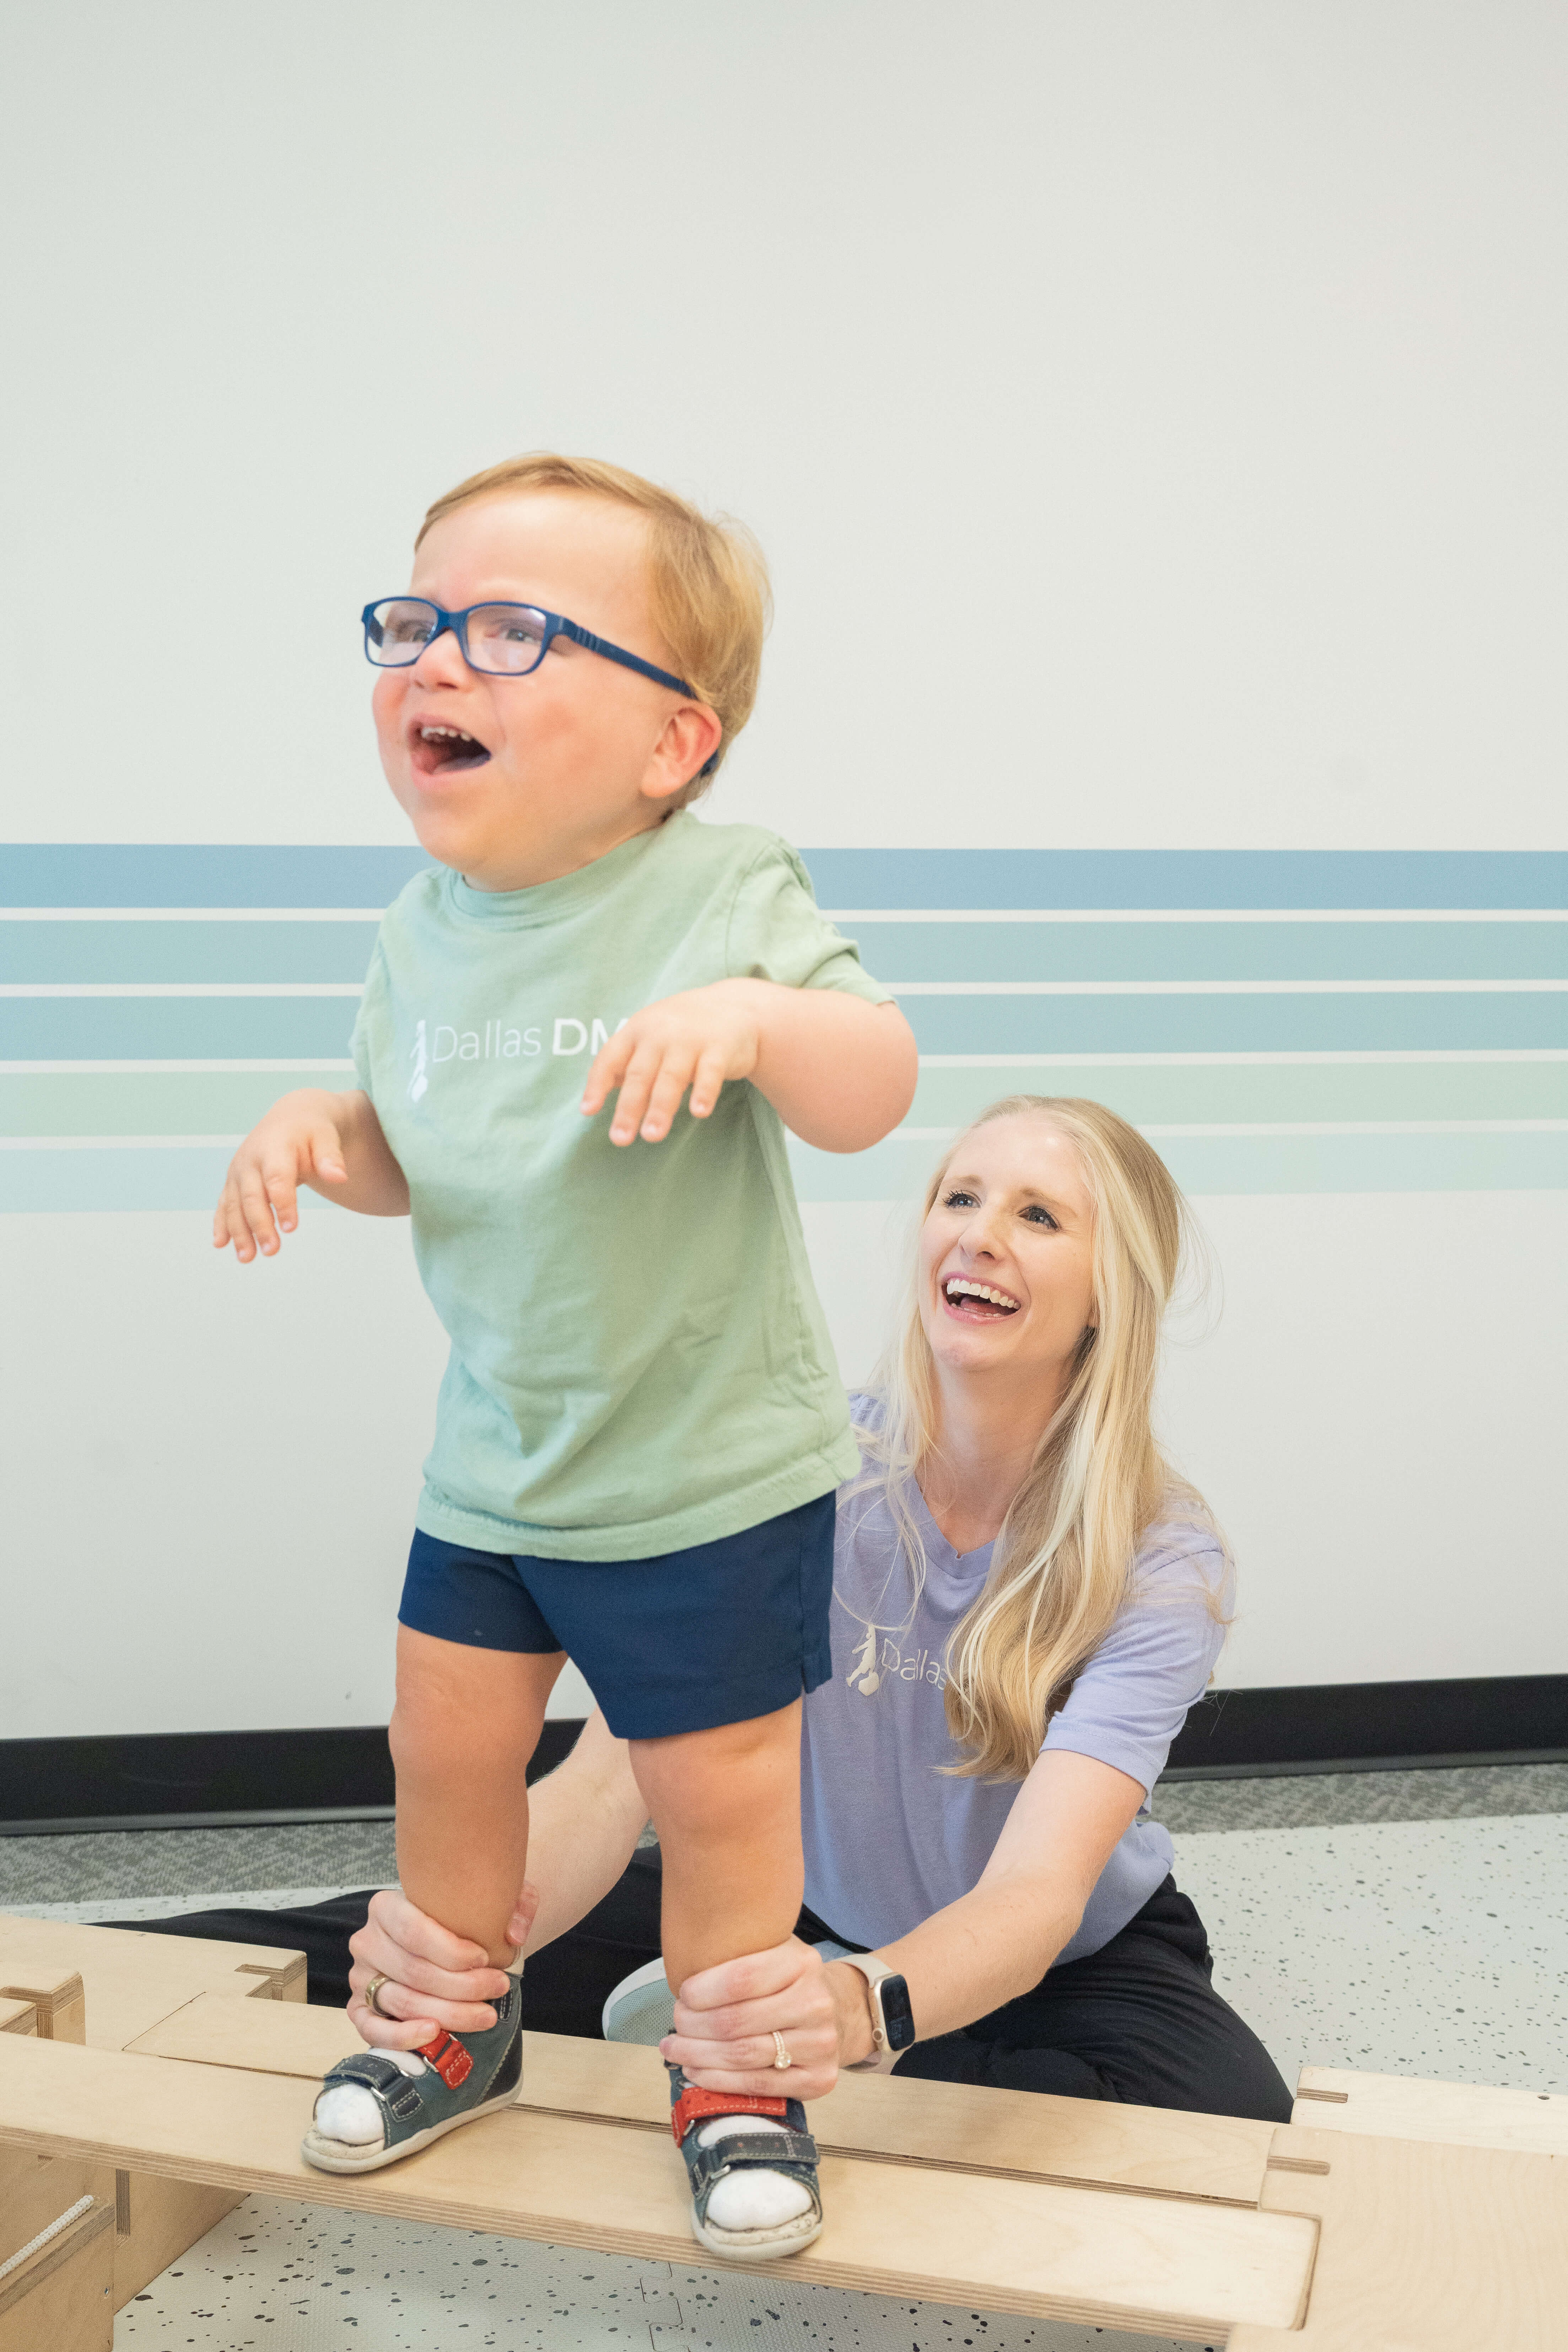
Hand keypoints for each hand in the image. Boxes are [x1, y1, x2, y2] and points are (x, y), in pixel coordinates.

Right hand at [212, 1090, 350, 1259]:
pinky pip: (225, 1204)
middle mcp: (251, 1160)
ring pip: (235, 1205)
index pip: (277, 1179)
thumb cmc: (311, 1131)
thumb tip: (339, 1177)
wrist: (290, 1119)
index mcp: (274, 1147)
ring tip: (248, 1258)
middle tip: (272, 1250)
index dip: (283, 1203)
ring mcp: (239, 1172)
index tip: (291, 1228)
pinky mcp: (233, 1182)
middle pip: (252, 1197)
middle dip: (260, 1225)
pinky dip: (222, 1224)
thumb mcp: (325, 1137)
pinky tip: (221, 1244)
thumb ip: (330, 1157)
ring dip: (239, 1232)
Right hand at [345, 1882, 538, 2050]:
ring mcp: (360, 1977)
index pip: (413, 1930)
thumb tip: (515, 1935)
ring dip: (448, 2013)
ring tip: (486, 2015)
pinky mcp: (359, 2008)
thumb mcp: (488, 1899)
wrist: (435, 1937)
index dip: (451, 1951)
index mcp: (386, 1907)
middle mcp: (367, 1941)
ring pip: (403, 2001)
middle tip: (498, 1988)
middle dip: (462, 1986)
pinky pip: (372, 2028)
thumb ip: (513, 1904)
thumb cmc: (458, 1917)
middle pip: (414, 1971)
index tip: (485, 1959)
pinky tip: (433, 2033)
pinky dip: (401, 2035)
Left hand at [580, 981, 762, 1145]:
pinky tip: (698, 1112)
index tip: (588, 1111)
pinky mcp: (719, 1047)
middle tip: (620, 1138)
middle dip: (629, 1107)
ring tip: (652, 1135)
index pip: (610, 1058)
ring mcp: (690, 1039)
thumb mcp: (647, 1036)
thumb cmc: (681, 1029)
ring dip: (661, 1107)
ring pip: (672, 1076)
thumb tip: (590, 1100)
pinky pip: (710, 1073)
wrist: (733, 1006)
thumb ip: (624, 1065)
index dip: (597, 1084)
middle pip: (640, 1074)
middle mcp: (660, 1033)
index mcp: (636, 1031)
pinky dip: (704, 1092)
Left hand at [659, 1936, 871, 2100]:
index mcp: (802, 1962)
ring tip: (674, 2049)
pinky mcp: (819, 2079)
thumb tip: (681, 1969)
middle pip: (736, 2021)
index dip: (703, 1991)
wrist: (835, 2013)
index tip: (682, 1995)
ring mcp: (821, 2043)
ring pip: (743, 2055)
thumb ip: (737, 1954)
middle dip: (693, 2026)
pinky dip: (719, 2080)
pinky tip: (696, 2070)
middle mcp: (816, 2002)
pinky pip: (758, 2084)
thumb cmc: (785, 1982)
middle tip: (673, 2025)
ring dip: (698, 2055)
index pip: (742, 1977)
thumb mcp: (771, 1951)